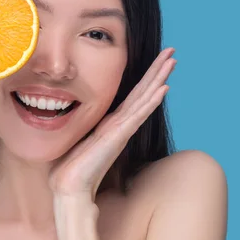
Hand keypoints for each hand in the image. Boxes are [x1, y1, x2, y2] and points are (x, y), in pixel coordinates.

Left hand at [49, 48, 176, 199]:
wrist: (69, 187)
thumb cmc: (70, 166)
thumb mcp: (76, 136)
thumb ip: (82, 124)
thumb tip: (68, 108)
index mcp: (112, 123)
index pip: (133, 95)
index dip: (146, 77)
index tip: (157, 59)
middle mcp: (121, 124)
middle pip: (144, 92)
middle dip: (158, 70)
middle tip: (172, 51)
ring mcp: (122, 130)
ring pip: (145, 99)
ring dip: (159, 79)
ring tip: (172, 62)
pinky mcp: (118, 137)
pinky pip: (137, 115)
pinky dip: (150, 101)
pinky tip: (163, 88)